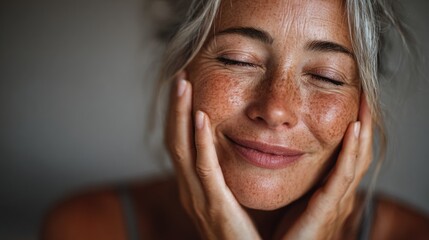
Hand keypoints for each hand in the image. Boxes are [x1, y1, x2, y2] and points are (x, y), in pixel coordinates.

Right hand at [165, 72, 260, 239]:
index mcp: (193, 187)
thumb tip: (232, 153)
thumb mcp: (227, 201)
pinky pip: (204, 168)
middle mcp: (189, 190)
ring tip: (184, 84)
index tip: (185, 88)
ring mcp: (198, 198)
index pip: (179, 144)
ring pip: (182, 148)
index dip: (178, 115)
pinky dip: (200, 141)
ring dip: (182, 114)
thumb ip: (224, 179)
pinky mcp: (215, 205)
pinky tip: (202, 117)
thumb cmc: (240, 235)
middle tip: (180, 76)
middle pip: (174, 140)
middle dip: (175, 107)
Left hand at [278, 94, 372, 239]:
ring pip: (356, 160)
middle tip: (364, 98)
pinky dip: (351, 151)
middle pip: (357, 154)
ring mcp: (335, 202)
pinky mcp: (327, 209)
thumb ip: (293, 179)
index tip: (352, 104)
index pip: (347, 156)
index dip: (353, 132)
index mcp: (329, 192)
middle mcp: (337, 195)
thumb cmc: (284, 233)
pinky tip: (354, 129)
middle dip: (363, 126)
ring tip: (364, 105)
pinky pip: (342, 176)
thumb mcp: (293, 200)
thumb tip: (278, 150)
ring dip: (363, 131)